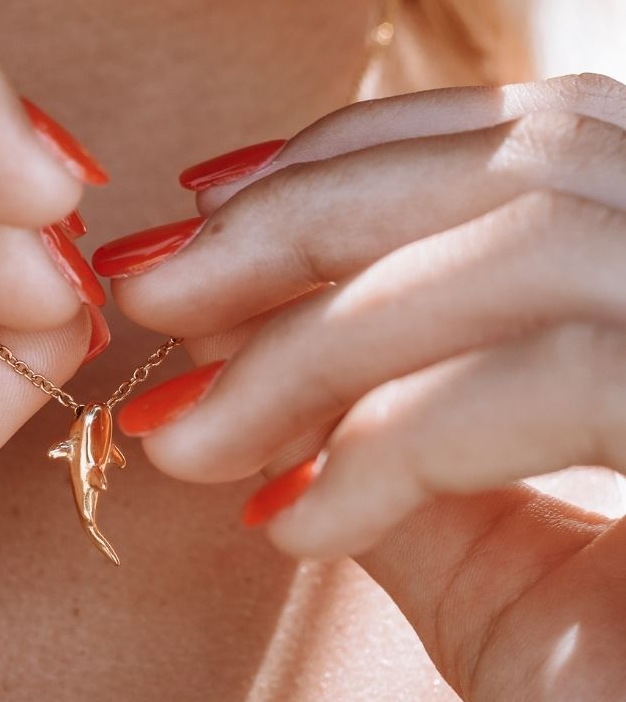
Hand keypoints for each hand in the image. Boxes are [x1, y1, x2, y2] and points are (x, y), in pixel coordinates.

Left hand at [98, 73, 625, 701]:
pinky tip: (295, 527)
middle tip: (150, 287)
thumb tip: (273, 366)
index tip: (203, 204)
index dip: (354, 155)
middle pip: (515, 169)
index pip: (525, 143)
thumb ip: (404, 436)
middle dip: (298, 221)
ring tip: (183, 431)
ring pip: (520, 249)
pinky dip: (393, 442)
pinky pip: (551, 383)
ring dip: (308, 340)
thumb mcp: (501, 558)